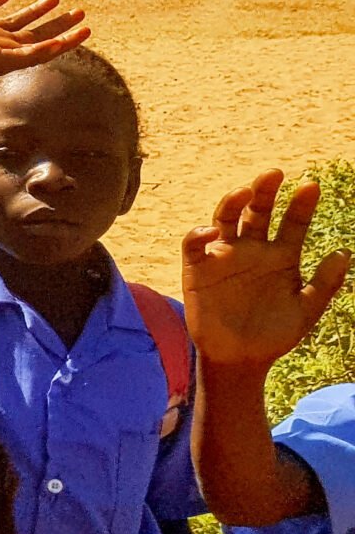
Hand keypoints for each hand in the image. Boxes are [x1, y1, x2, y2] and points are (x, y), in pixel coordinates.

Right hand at [186, 172, 349, 369]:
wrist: (240, 360)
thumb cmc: (275, 335)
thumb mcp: (307, 310)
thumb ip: (325, 283)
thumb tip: (345, 253)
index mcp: (282, 256)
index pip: (293, 222)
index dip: (302, 204)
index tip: (311, 186)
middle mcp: (253, 250)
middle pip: (258, 211)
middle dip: (266, 190)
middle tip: (275, 173)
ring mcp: (225, 257)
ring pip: (226, 218)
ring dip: (233, 202)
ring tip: (245, 192)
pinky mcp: (197, 270)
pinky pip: (194, 245)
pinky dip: (199, 235)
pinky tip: (212, 233)